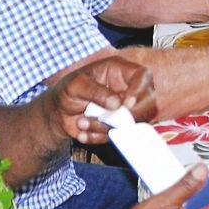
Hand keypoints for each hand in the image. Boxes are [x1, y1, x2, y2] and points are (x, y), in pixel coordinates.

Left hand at [39, 54, 157, 145]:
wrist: (60, 111)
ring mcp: (126, 109)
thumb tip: (117, 104)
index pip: (143, 76)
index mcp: (121, 71)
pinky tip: (83, 133)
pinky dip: (100, 137)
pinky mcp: (120, 126)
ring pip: (133, 123)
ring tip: (81, 123)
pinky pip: (119, 136)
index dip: (139, 90)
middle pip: (149, 102)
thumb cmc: (69, 90)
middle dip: (129, 115)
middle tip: (106, 120)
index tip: (127, 104)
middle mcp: (129, 89)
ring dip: (106, 128)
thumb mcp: (76, 85)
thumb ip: (96, 91)